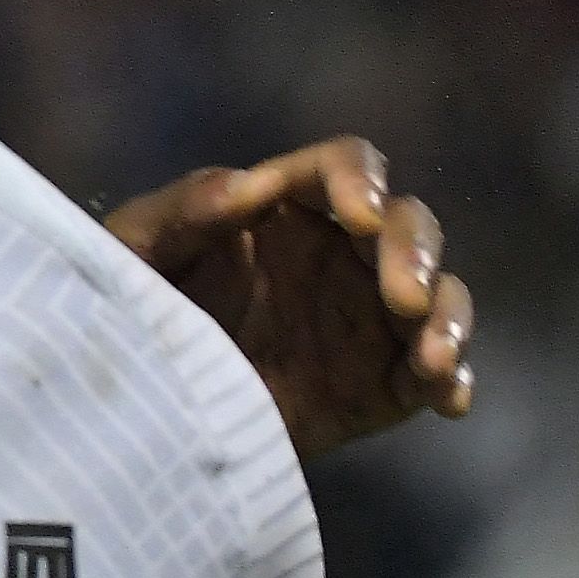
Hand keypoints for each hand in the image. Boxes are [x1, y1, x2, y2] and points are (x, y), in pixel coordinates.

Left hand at [105, 137, 473, 461]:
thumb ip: (183, 210)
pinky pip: (430, 377)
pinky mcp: (376, 387)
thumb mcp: (134, 252)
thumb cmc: (129, 305)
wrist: (137, 410)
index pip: (344, 168)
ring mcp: (364, 320)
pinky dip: (449, 383)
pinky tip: (446, 399)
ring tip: (432, 358)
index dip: (361, 180)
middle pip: (408, 228)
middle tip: (403, 297)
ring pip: (437, 299)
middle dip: (416, 254)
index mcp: (284, 206)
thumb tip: (249, 183)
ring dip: (448, 319)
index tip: (358, 215)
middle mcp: (337, 254)